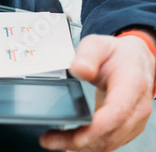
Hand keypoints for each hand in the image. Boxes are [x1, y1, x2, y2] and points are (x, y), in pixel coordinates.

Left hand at [40, 33, 154, 150]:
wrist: (135, 62)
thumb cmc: (116, 54)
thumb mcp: (98, 45)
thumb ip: (87, 55)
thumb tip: (79, 70)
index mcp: (132, 85)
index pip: (117, 113)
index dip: (96, 128)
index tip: (74, 136)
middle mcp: (137, 107)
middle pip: (111, 134)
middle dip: (79, 141)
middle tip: (50, 140)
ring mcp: (134, 120)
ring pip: (109, 142)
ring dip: (81, 146)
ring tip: (53, 141)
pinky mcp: (126, 127)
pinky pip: (109, 142)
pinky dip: (88, 144)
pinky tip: (69, 141)